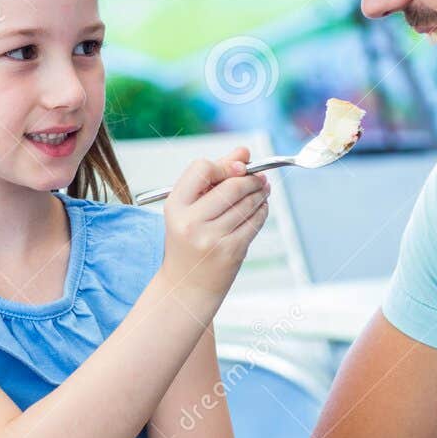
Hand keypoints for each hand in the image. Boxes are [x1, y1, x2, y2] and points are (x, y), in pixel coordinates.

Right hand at [157, 148, 269, 303]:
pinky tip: (260, 208)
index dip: (224, 165)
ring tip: (262, 190)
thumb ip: (215, 177)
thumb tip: (244, 152)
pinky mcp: (230, 251)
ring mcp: (211, 238)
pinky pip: (254, 222)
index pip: (202, 169)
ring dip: (260, 193)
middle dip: (251, 179)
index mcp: (174, 206)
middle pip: (231, 186)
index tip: (237, 168)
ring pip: (247, 204)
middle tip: (260, 177)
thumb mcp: (190, 208)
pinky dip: (262, 211)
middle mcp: (190, 222)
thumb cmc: (188, 241)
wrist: (187, 285)